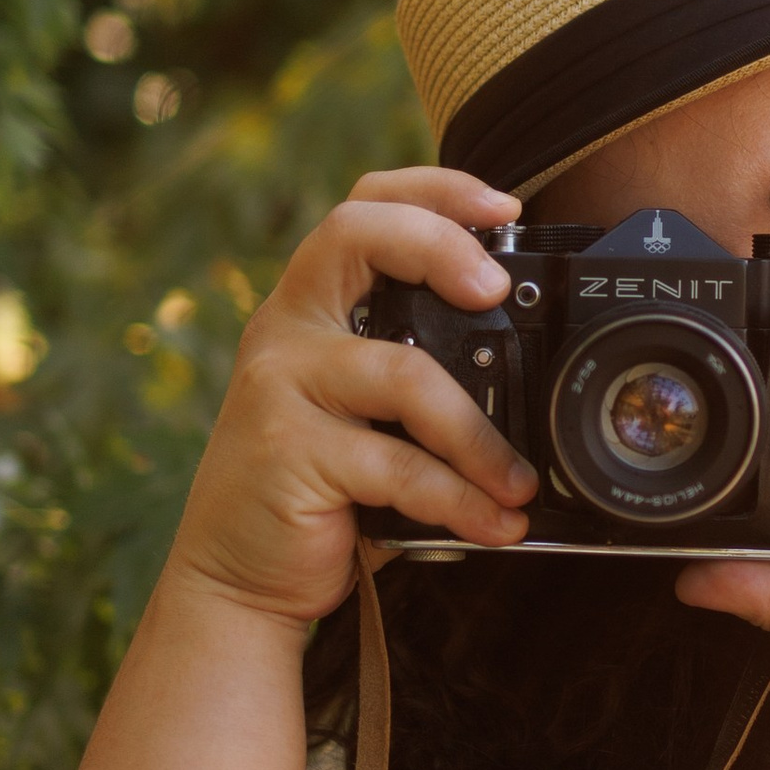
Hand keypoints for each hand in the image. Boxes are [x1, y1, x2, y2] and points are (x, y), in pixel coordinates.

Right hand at [167, 169, 536, 628]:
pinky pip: (399, 465)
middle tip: (499, 293)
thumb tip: (534, 368)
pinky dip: (461, 499)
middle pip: (356, 236)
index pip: (362, 208)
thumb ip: (415, 374)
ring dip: (481, 435)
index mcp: (310, 308)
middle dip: (440, 246)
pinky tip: (496, 524)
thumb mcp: (362, 416)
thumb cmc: (318, 493)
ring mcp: (279, 386)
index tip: (502, 207)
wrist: (235, 578)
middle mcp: (286, 330)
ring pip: (404, 374)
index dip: (432, 191)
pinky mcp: (288, 452)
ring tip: (522, 482)